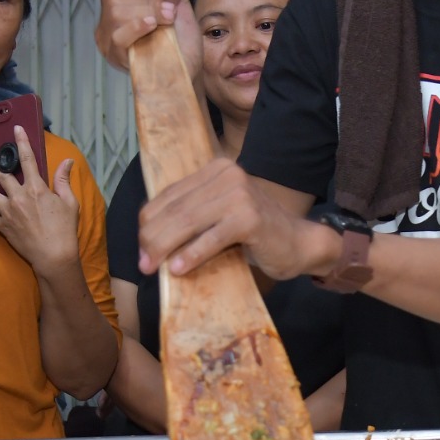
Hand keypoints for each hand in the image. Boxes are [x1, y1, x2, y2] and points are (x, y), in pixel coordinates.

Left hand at [0, 134, 80, 277]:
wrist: (53, 256)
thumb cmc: (65, 229)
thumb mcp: (70, 202)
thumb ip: (63, 180)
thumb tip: (67, 161)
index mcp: (36, 188)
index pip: (27, 159)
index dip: (21, 141)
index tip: (16, 129)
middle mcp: (18, 197)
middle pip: (1, 174)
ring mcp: (8, 212)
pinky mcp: (3, 227)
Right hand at [95, 0, 183, 71]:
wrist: (190, 67)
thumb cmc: (181, 39)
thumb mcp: (179, 5)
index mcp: (117, 8)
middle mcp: (107, 25)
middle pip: (114, 0)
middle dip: (147, 2)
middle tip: (167, 15)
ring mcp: (109, 44)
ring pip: (116, 15)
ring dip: (147, 13)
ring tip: (165, 24)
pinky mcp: (117, 59)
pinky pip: (118, 37)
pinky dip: (136, 27)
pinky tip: (151, 27)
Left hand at [137, 156, 323, 279]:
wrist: (298, 243)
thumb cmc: (255, 234)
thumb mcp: (219, 217)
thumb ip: (191, 216)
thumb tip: (147, 237)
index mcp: (216, 169)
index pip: (170, 194)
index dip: (149, 222)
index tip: (141, 248)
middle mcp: (227, 174)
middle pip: (176, 208)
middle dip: (153, 238)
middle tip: (143, 264)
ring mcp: (239, 194)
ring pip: (188, 221)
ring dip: (165, 247)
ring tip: (152, 267)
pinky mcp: (249, 218)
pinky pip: (211, 238)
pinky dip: (191, 255)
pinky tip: (177, 269)